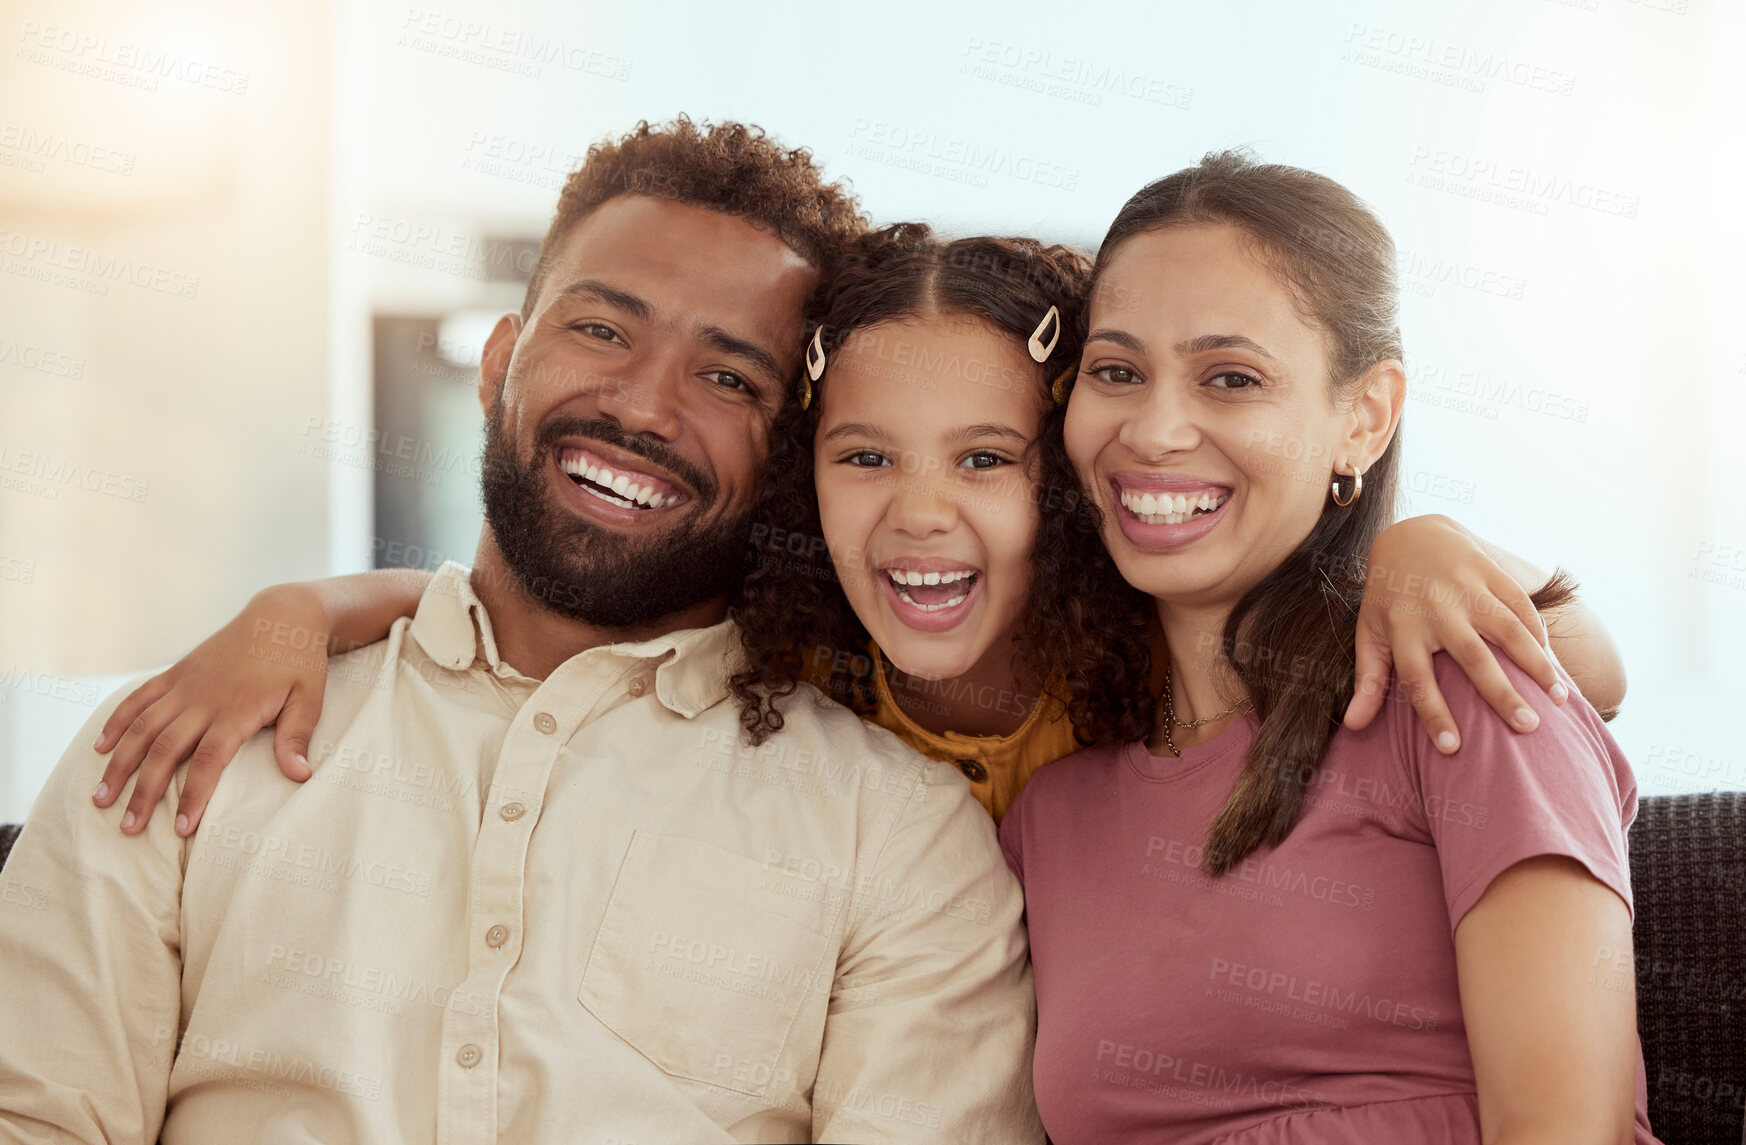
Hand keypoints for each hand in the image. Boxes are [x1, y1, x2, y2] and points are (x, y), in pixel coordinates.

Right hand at [92, 584, 330, 835]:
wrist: (281, 616)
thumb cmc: (299, 662)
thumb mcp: (309, 699)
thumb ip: (297, 737)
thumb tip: (300, 775)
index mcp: (236, 711)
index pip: (208, 762)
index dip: (193, 795)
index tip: (182, 829)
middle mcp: (202, 700)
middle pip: (164, 751)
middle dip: (144, 792)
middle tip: (128, 827)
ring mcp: (185, 686)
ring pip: (142, 728)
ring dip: (119, 764)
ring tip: (101, 797)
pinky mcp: (177, 673)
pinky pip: (140, 698)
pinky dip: (118, 721)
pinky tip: (101, 747)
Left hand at [1344, 515, 1565, 751]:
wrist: (1409, 536)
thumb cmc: (1388, 598)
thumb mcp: (1370, 633)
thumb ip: (1367, 680)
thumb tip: (1352, 726)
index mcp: (1402, 628)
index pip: (1416, 679)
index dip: (1432, 714)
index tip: (1451, 748)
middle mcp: (1436, 609)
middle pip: (1472, 658)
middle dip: (1501, 694)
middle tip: (1528, 728)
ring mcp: (1465, 587)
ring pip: (1507, 630)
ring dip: (1536, 664)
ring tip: (1560, 700)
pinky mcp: (1489, 571)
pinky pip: (1520, 603)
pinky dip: (1538, 632)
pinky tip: (1552, 663)